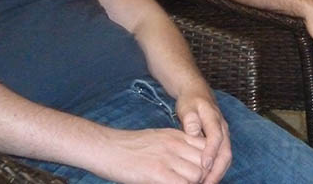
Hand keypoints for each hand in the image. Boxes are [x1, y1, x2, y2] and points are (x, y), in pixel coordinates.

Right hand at [94, 127, 212, 183]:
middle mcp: (175, 144)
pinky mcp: (157, 171)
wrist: (105, 147)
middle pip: (205, 163)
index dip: (206, 165)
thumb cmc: (128, 147)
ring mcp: (167, 157)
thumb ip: (176, 147)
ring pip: (197, 175)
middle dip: (202, 178)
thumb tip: (189, 164)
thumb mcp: (158, 139)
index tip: (199, 176)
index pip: (206, 148)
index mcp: (177, 135)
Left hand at [176, 88, 231, 183]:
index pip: (216, 138)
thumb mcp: (187, 107)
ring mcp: (224, 135)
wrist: (197, 93)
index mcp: (214, 119)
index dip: (211, 152)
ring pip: (226, 157)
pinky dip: (217, 169)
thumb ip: (190, 119)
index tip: (204, 166)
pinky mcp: (221, 141)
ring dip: (218, 172)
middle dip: (218, 170)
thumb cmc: (191, 101)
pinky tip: (208, 178)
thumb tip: (193, 132)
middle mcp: (223, 128)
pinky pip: (222, 157)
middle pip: (226, 152)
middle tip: (207, 183)